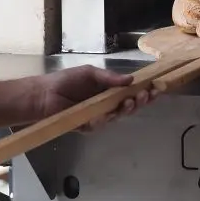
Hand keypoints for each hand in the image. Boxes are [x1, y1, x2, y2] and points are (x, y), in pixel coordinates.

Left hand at [36, 65, 157, 130]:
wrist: (43, 95)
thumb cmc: (65, 81)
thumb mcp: (90, 73)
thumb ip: (109, 78)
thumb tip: (130, 79)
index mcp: (108, 91)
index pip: (130, 93)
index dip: (144, 91)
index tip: (156, 87)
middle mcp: (106, 105)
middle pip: (129, 106)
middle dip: (140, 101)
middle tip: (147, 95)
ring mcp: (98, 117)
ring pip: (118, 116)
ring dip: (127, 109)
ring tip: (132, 100)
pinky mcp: (88, 126)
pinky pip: (101, 124)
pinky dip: (106, 118)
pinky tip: (109, 112)